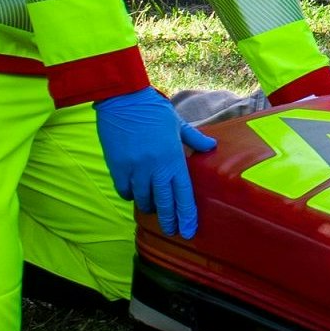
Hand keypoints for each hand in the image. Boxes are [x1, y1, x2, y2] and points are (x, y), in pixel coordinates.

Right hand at [94, 87, 217, 237]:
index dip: (186, 214)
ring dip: (149, 206)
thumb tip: (212, 147)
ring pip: (143, 199)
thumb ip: (194, 140)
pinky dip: (130, 194)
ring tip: (153, 209)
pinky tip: (134, 194)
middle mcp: (156, 167)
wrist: (123, 99)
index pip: (183, 193)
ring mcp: (136, 168)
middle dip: (169, 220)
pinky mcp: (118, 167)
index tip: (188, 230)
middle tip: (172, 231)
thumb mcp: (177, 124)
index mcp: (173, 157)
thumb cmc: (153, 110)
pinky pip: (125, 190)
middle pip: (164, 202)